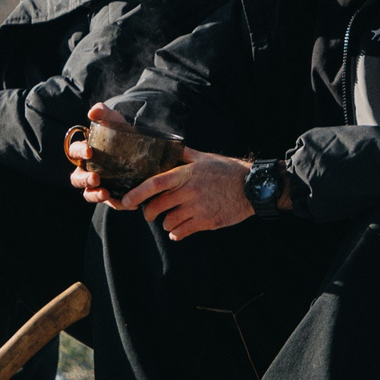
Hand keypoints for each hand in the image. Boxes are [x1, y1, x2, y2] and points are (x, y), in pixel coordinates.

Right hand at [66, 101, 127, 201]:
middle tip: (95, 177)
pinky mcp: (112, 195)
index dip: (79, 152)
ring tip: (105, 192)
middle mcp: (87, 170)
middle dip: (83, 179)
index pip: (74, 152)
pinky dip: (115, 203)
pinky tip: (124, 200)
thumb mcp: (114, 120)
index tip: (89, 150)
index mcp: (84, 153)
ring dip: (94, 194)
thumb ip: (103, 112)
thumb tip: (92, 113)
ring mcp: (98, 185)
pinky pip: (110, 203)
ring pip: (88, 194)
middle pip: (76, 178)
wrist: (143, 148)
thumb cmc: (121, 133)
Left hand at [119, 148, 252, 238]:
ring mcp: (198, 208)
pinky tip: (178, 231)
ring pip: (168, 221)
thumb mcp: (205, 158)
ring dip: (166, 223)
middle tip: (149, 214)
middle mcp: (189, 191)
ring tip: (170, 220)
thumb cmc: (228, 171)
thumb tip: (170, 146)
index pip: (155, 183)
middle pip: (158, 206)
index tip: (126, 200)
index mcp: (186, 174)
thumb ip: (185, 154)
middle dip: (149, 213)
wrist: (252, 187)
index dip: (138, 193)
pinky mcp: (206, 222)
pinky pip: (182, 232)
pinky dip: (176, 233)